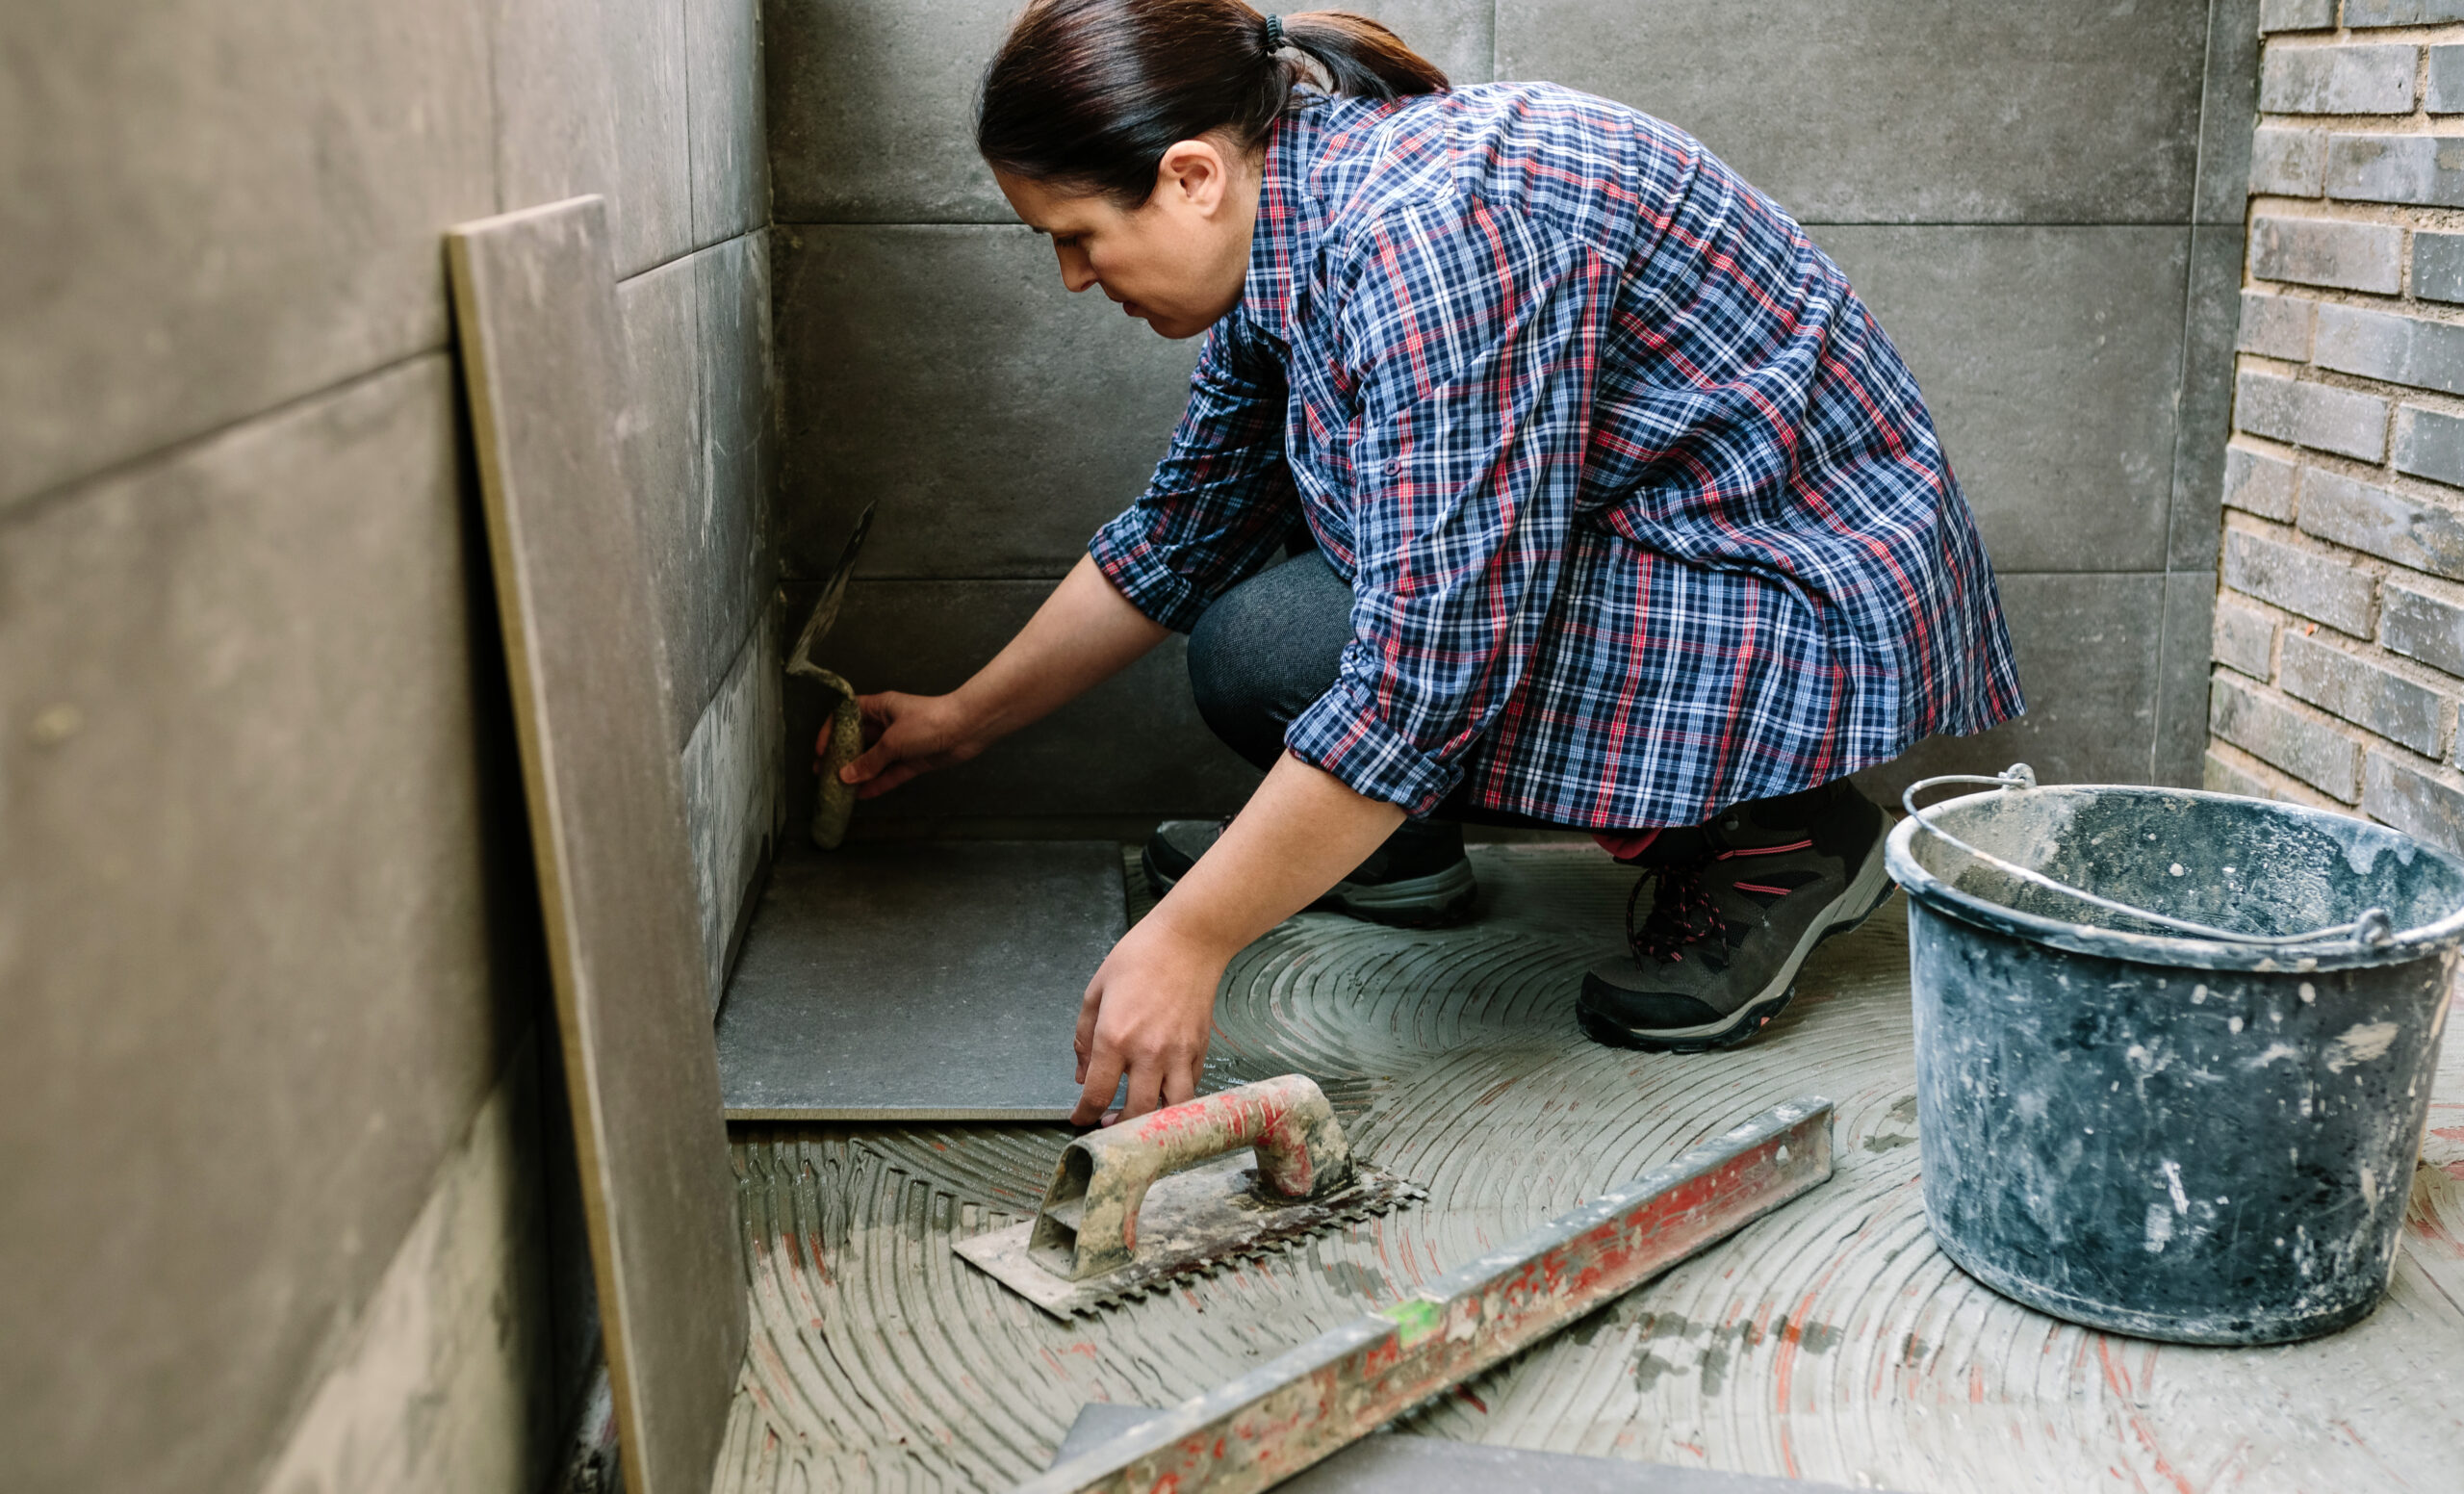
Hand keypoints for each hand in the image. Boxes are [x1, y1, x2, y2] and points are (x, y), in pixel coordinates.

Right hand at [816, 691, 983, 798]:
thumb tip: (845, 776)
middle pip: (858, 740)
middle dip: (841, 757)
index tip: (820, 751)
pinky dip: (878, 783)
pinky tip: (862, 795)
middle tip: (824, 775)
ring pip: (874, 760)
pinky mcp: (913, 760)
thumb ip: (869, 760)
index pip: (847, 715)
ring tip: (839, 789)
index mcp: (879, 708)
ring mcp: (901, 743)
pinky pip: (891, 773)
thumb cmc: (927, 724)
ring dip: (859, 773)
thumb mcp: (893, 741)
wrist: (966, 729)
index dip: (830, 731)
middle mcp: (887, 724)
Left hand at [1071, 914, 1227, 1124]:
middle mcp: (1148, 1053)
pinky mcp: (1200, 1049)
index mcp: (1115, 1037)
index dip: (1084, 1114)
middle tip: (1108, 1124)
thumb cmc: (1139, 957)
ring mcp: (1179, 1054)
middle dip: (1118, 1128)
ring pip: (1171, 1110)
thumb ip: (1084, 1037)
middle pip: (1136, 1112)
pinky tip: (1162, 1091)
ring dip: (1153, 1122)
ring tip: (1139, 1118)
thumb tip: (1082, 1074)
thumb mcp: (1096, 990)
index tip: (1079, 1119)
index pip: (1097, 1094)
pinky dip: (1175, 1098)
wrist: (1189, 940)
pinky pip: (1190, 1088)